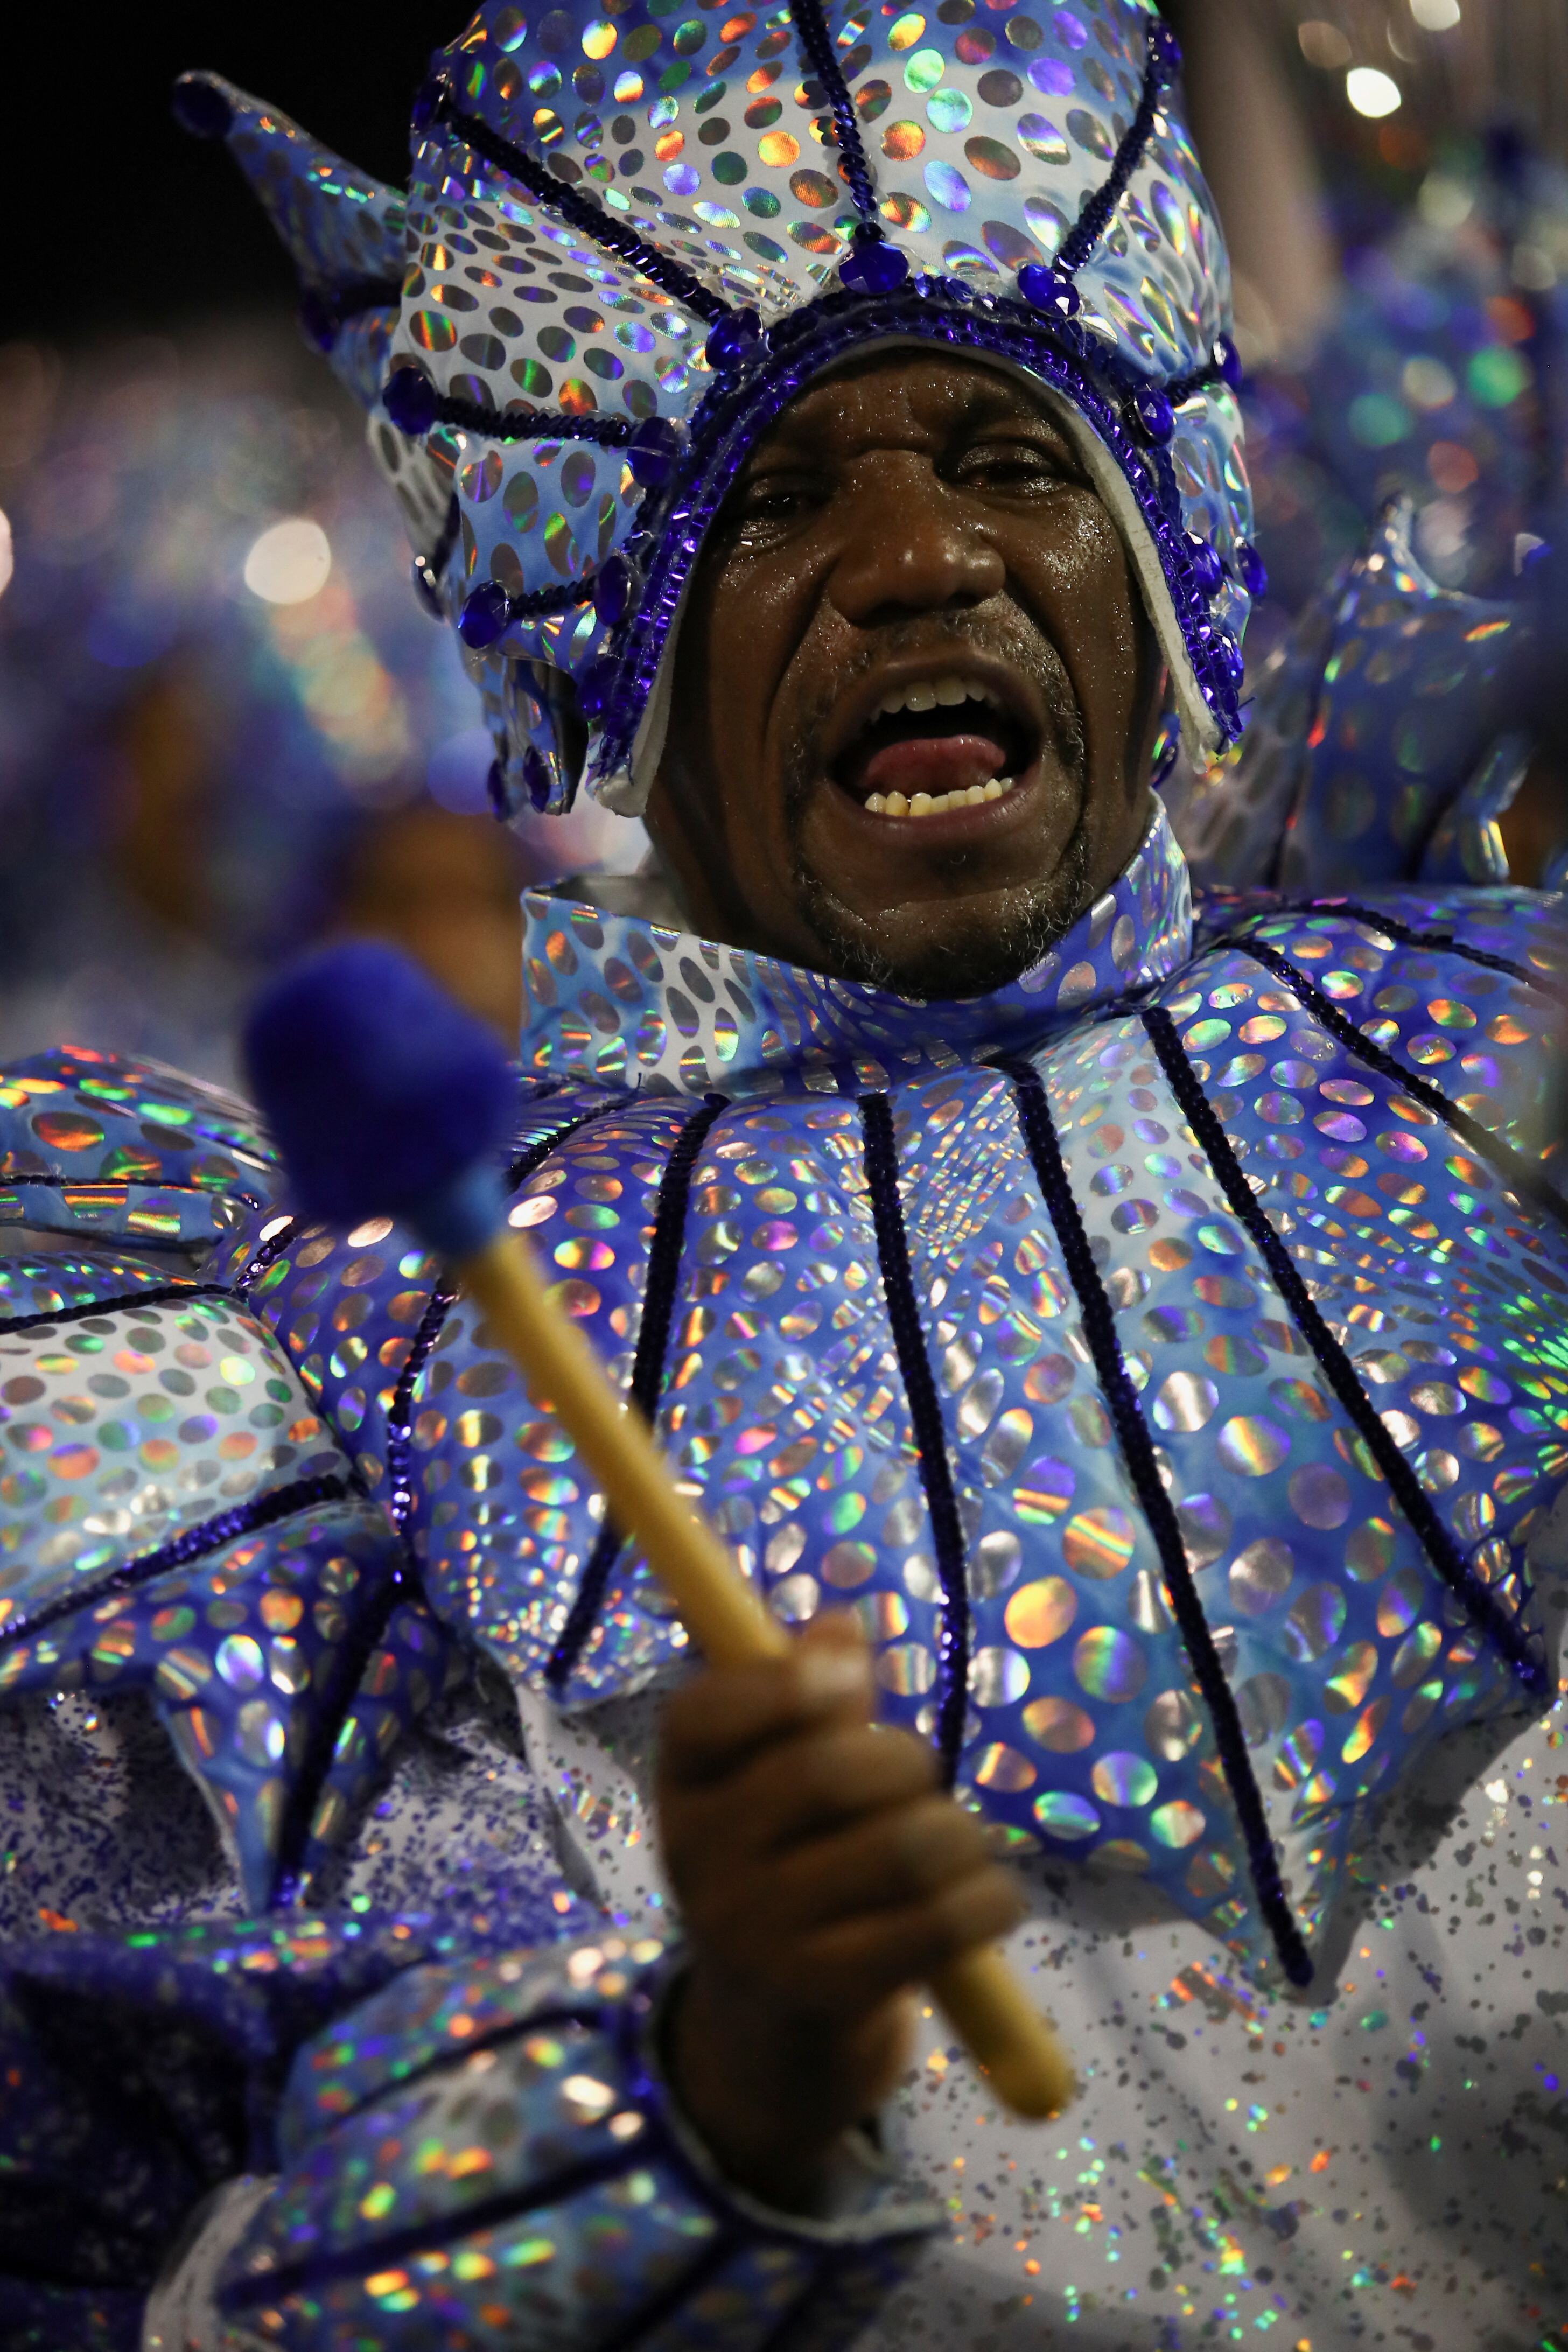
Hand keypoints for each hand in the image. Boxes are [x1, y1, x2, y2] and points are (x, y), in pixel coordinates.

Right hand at [658, 1611, 1022, 2209]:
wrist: (770, 2040)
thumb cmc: (789, 1876)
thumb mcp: (773, 1789)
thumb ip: (807, 1700)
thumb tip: (839, 1625)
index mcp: (683, 1788)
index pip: (705, 1714)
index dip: (782, 1685)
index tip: (848, 1685)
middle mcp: (701, 1857)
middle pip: (825, 1770)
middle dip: (904, 1760)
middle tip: (921, 1778)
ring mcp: (756, 1931)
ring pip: (899, 1844)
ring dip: (959, 1833)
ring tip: (961, 1845)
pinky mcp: (824, 1994)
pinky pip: (935, 1922)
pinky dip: (987, 1900)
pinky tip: (992, 1900)